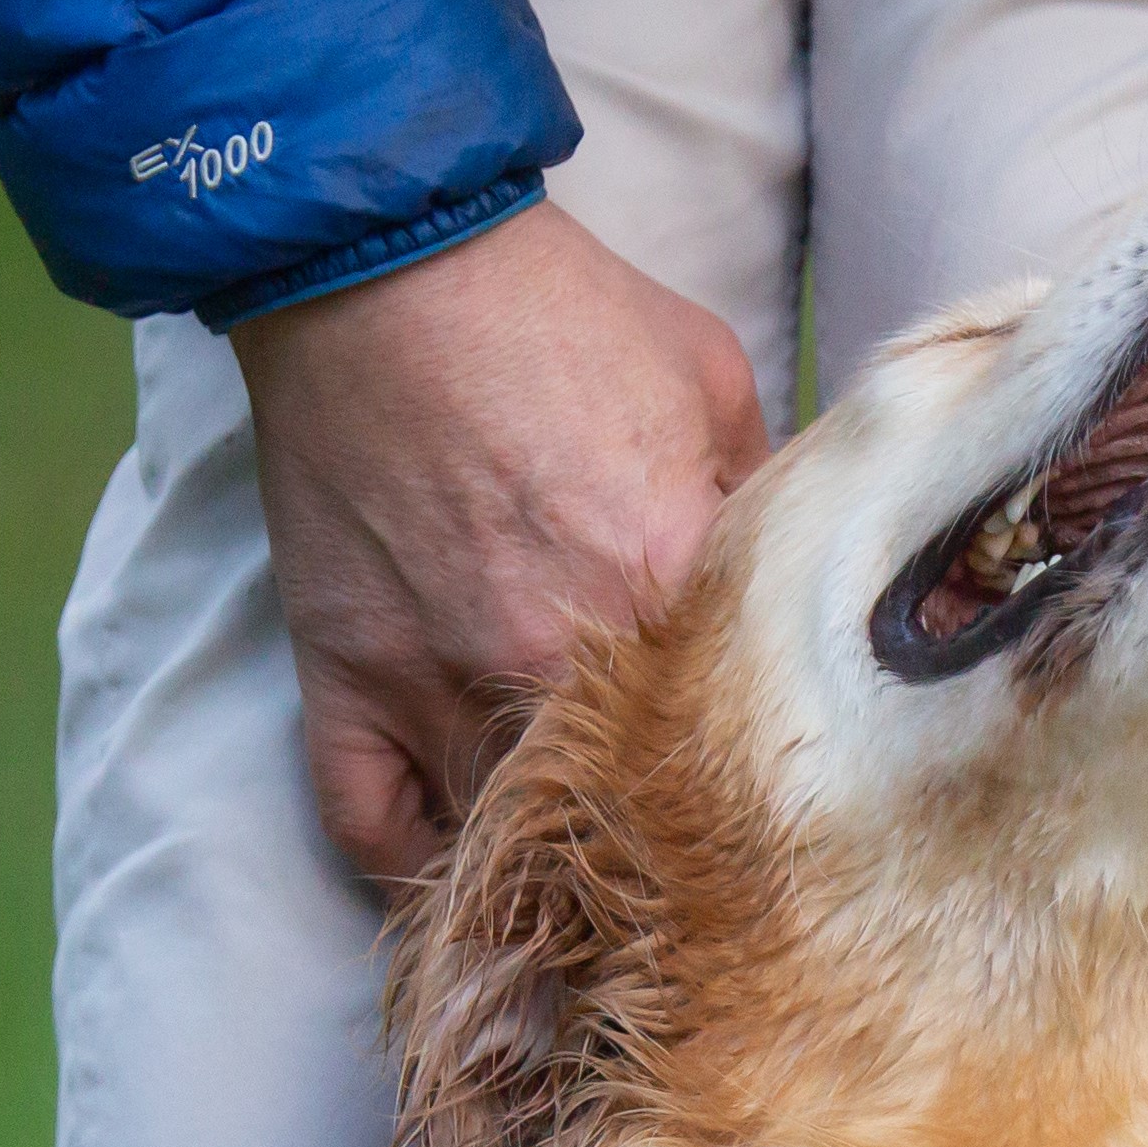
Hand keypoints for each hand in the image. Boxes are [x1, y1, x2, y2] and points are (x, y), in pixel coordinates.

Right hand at [232, 202, 769, 885]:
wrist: (389, 260)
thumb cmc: (560, 310)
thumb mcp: (715, 384)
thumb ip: (763, 501)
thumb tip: (801, 576)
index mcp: (660, 597)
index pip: (733, 749)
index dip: (754, 780)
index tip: (769, 802)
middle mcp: (545, 666)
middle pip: (614, 823)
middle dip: (650, 849)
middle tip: (678, 874)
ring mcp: (434, 684)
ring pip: (498, 840)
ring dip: (539, 864)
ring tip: (578, 886)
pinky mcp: (346, 679)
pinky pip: (366, 825)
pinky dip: (409, 861)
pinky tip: (456, 861)